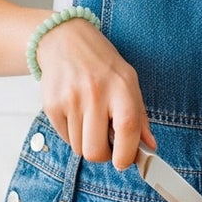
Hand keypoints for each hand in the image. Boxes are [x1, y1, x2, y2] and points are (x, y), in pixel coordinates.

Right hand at [35, 18, 155, 167]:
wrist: (65, 40)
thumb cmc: (101, 63)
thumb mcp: (128, 81)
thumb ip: (140, 116)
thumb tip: (150, 147)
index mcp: (121, 87)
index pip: (127, 129)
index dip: (126, 154)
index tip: (124, 161)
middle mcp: (95, 93)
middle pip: (96, 150)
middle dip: (103, 155)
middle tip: (106, 143)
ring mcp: (71, 100)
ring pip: (79, 148)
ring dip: (86, 142)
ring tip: (90, 119)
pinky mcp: (51, 105)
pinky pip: (64, 138)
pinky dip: (72, 133)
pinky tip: (76, 113)